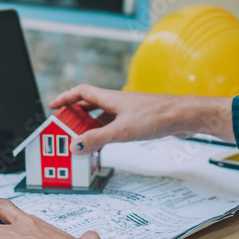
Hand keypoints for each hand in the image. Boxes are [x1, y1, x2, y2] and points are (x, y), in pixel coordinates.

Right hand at [50, 84, 234, 154]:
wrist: (185, 116)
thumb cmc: (158, 116)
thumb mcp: (122, 130)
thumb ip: (97, 139)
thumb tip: (75, 146)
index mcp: (110, 99)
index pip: (81, 92)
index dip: (65, 98)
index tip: (53, 106)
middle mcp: (117, 103)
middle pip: (89, 105)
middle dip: (74, 115)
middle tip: (64, 127)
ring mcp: (127, 112)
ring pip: (101, 117)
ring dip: (89, 126)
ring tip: (80, 139)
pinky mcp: (136, 121)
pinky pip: (113, 125)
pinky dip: (103, 133)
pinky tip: (103, 143)